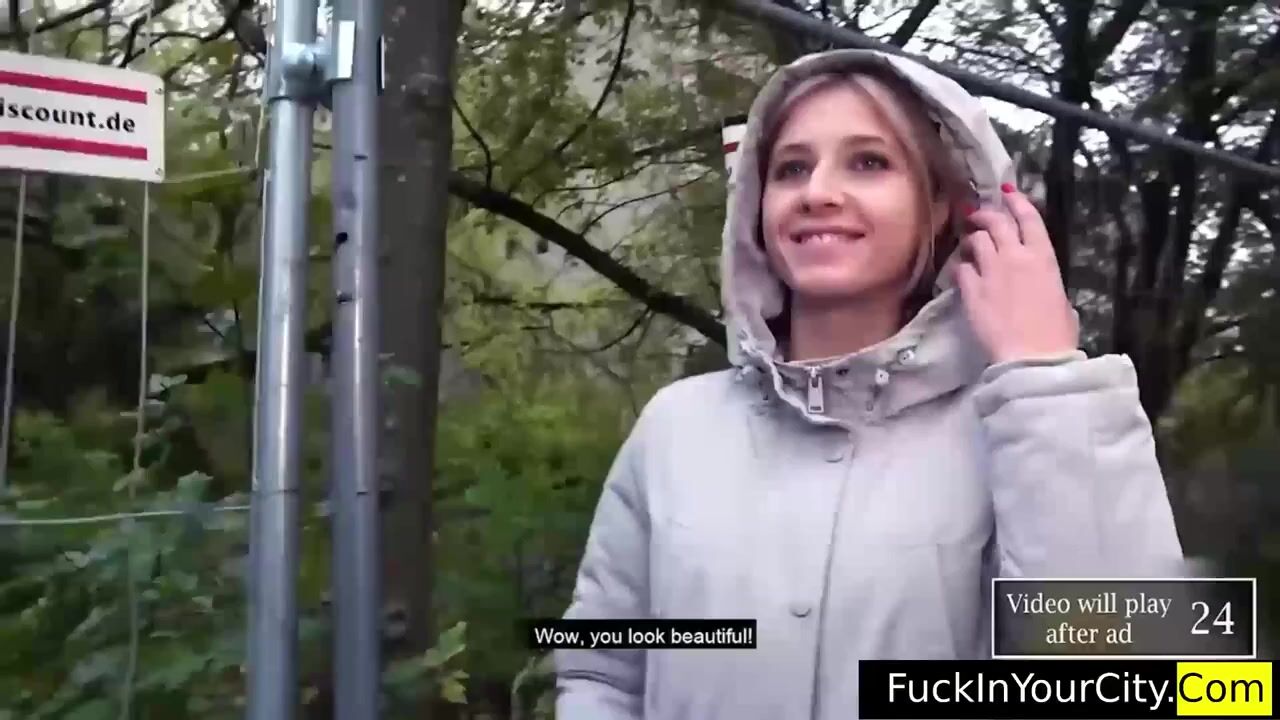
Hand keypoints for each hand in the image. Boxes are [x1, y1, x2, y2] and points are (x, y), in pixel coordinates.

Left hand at [953, 185, 1079, 363]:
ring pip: (976, 240)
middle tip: (977, 215)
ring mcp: (991, 271)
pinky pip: (961, 268)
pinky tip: (962, 274)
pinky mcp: (971, 289)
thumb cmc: (1055, 334)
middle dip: (985, 214)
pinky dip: (962, 268)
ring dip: (972, 240)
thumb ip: (1048, 283)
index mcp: (1044, 257)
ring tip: (970, 246)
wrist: (1032, 358)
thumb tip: (1043, 285)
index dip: (1016, 201)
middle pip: (996, 222)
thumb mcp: (1061, 300)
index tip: (1006, 193)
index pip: (1029, 218)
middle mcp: (1016, 257)